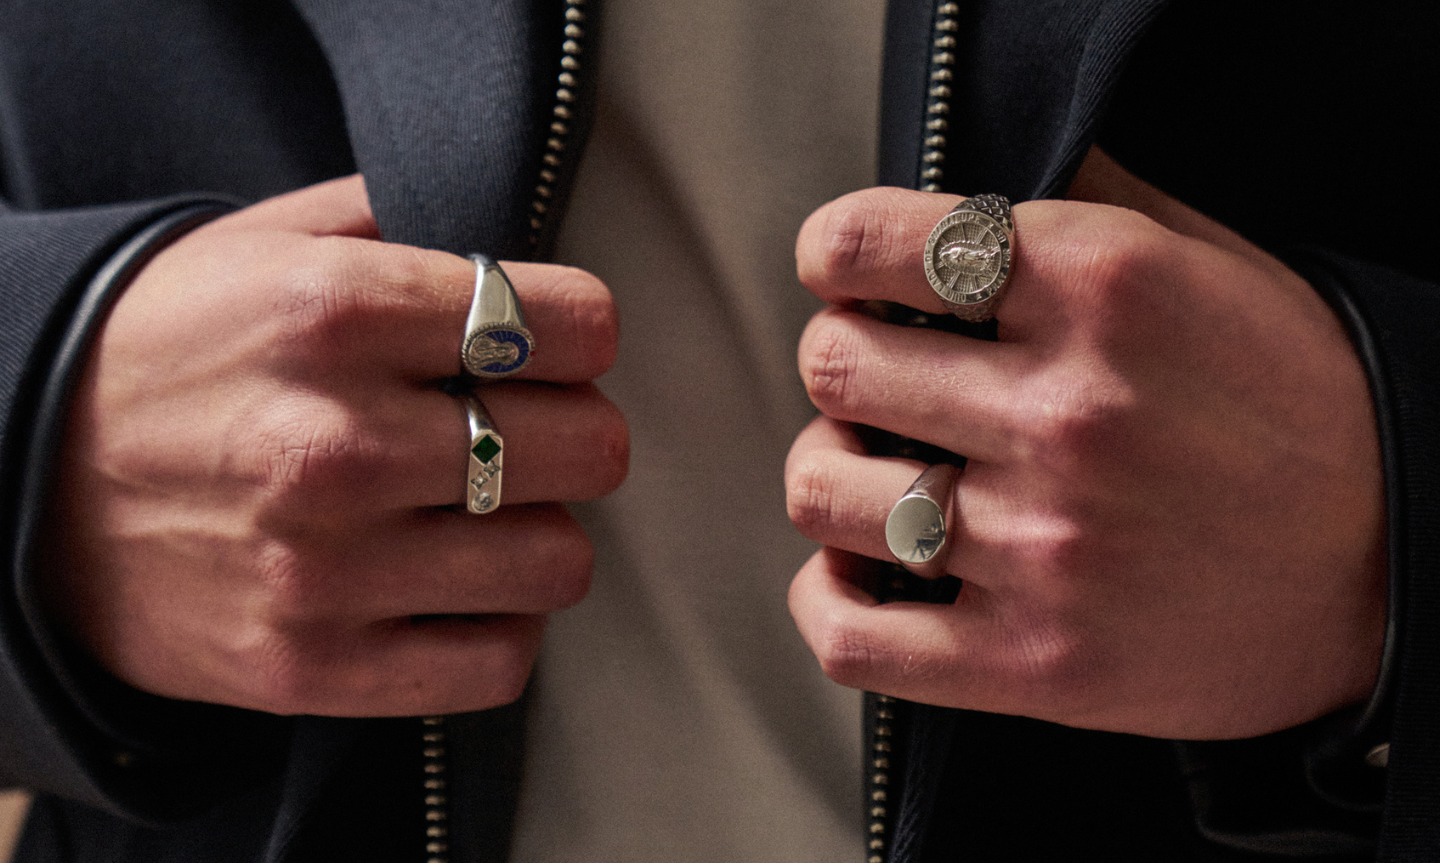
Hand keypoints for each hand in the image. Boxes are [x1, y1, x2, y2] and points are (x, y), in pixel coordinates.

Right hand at [39, 176, 627, 716]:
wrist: (22, 484)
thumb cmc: (168, 350)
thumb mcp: (265, 243)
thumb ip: (400, 220)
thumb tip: (519, 234)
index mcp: (336, 312)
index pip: (575, 324)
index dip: (580, 333)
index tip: (554, 347)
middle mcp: (337, 442)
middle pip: (590, 448)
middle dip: (573, 432)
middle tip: (527, 430)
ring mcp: (326, 568)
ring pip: (559, 563)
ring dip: (538, 535)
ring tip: (487, 514)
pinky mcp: (313, 667)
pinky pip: (499, 663)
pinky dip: (497, 627)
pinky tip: (454, 589)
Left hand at [785, 149, 1385, 739]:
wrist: (1398, 566)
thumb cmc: (1297, 405)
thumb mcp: (1212, 265)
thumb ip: (1091, 203)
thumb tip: (971, 179)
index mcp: (1101, 289)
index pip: (870, 243)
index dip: (835, 255)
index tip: (847, 276)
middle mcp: (1068, 413)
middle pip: (833, 364)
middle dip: (842, 362)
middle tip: (880, 381)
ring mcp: (1048, 546)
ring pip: (820, 490)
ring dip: (832, 472)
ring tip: (878, 471)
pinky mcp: (1037, 662)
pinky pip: (854, 638)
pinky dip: (825, 602)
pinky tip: (855, 574)